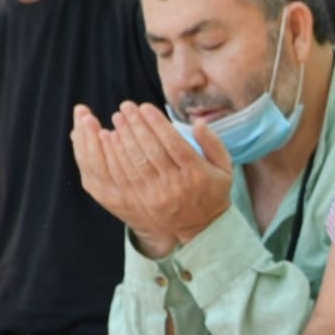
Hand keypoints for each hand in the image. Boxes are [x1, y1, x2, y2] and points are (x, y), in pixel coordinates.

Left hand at [71, 102, 232, 254]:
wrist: (202, 227)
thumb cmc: (212, 191)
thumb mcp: (224, 167)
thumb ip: (213, 143)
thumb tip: (198, 122)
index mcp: (196, 173)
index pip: (173, 143)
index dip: (157, 123)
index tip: (145, 107)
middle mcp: (175, 185)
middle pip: (151, 151)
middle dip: (136, 126)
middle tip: (126, 108)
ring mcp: (156, 196)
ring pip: (135, 163)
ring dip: (123, 138)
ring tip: (117, 119)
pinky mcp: (142, 203)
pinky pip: (124, 177)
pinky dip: (114, 157)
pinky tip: (110, 140)